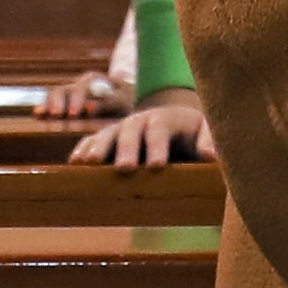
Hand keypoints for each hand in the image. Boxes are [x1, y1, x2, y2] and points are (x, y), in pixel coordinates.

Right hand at [41, 71, 122, 122]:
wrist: (123, 99)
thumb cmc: (126, 101)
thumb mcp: (123, 99)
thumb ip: (107, 102)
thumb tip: (88, 107)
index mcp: (95, 79)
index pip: (82, 87)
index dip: (77, 101)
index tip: (73, 114)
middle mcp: (79, 84)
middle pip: (65, 90)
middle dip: (59, 103)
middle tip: (56, 115)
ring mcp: (70, 93)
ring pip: (56, 95)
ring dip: (49, 105)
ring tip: (41, 115)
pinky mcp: (64, 104)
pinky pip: (51, 104)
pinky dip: (44, 108)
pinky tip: (37, 115)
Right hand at [69, 94, 214, 164]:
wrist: (175, 122)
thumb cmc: (192, 132)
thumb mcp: (205, 131)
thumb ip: (210, 140)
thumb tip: (211, 156)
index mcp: (165, 119)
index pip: (161, 130)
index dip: (158, 146)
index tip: (156, 166)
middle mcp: (141, 120)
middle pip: (132, 131)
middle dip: (128, 149)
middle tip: (125, 168)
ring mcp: (122, 128)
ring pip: (108, 135)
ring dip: (98, 148)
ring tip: (88, 164)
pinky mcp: (109, 138)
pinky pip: (93, 141)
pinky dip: (84, 149)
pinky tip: (75, 163)